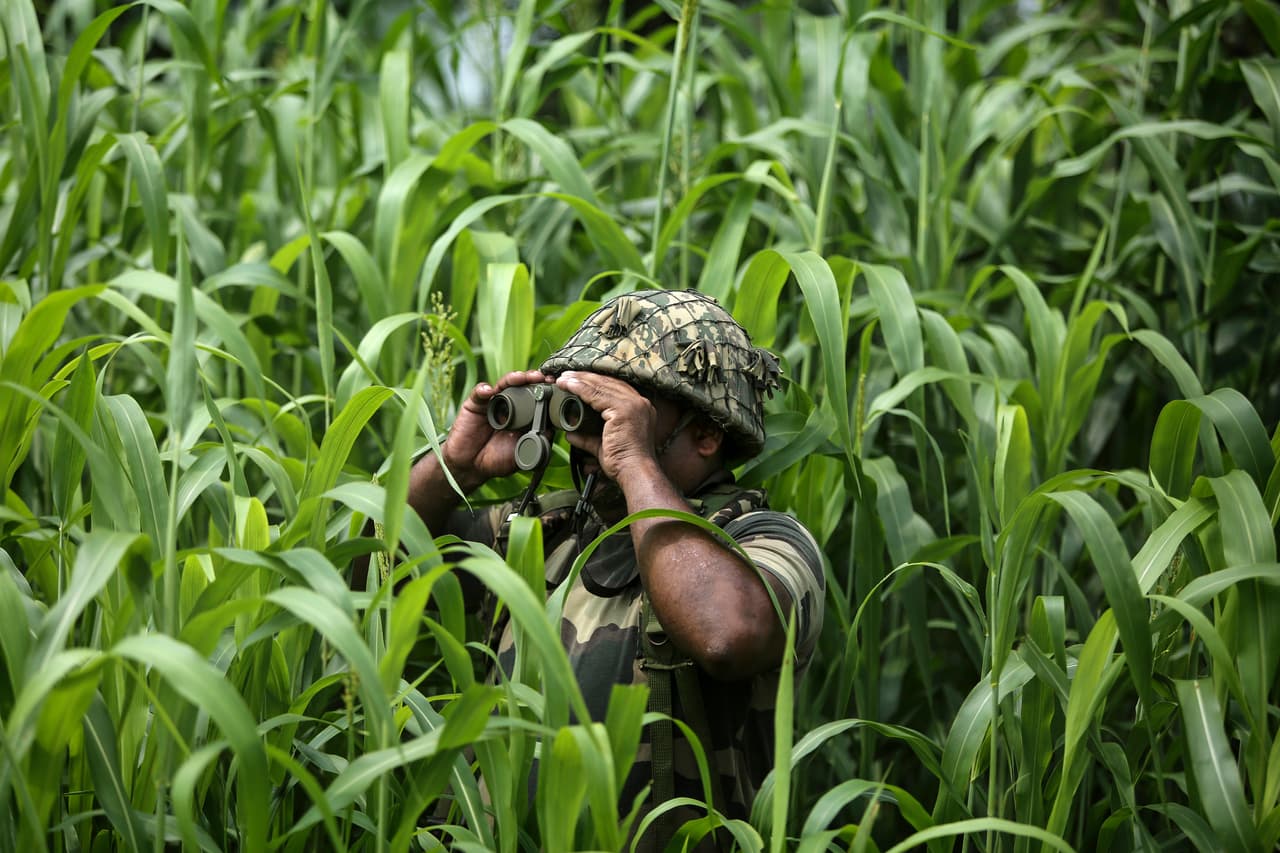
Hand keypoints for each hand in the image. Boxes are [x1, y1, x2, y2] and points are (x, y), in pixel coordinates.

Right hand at [436, 370, 552, 489]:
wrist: (471, 467)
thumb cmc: (497, 460)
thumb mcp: (523, 452)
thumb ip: (538, 440)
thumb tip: (553, 428)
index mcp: (524, 415)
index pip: (537, 397)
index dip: (546, 391)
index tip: (556, 387)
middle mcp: (509, 405)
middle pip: (523, 386)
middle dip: (533, 379)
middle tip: (543, 378)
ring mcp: (492, 403)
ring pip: (504, 384)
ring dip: (513, 378)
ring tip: (521, 378)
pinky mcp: (475, 404)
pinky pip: (479, 393)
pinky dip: (483, 389)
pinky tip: (488, 391)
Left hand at [554, 371, 661, 483]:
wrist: (635, 472)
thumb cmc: (624, 462)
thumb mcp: (603, 445)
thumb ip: (588, 438)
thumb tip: (571, 434)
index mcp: (640, 409)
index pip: (614, 389)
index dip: (594, 383)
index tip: (577, 381)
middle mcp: (640, 403)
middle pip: (608, 383)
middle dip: (585, 378)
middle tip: (566, 376)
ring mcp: (633, 404)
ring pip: (601, 386)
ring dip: (580, 380)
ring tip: (563, 379)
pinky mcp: (624, 409)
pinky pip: (598, 394)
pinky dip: (581, 388)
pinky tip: (568, 385)